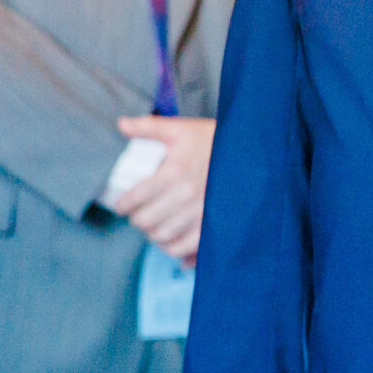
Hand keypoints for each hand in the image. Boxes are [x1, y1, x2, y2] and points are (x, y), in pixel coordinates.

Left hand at [113, 115, 215, 260]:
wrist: (250, 153)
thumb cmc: (213, 141)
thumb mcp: (181, 128)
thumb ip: (149, 127)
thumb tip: (121, 124)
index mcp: (174, 171)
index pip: (135, 198)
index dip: (122, 204)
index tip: (121, 205)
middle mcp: (186, 195)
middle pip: (146, 221)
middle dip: (137, 220)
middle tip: (137, 215)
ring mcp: (201, 213)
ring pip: (163, 237)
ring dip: (153, 234)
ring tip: (153, 227)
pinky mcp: (214, 225)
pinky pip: (185, 247)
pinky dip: (172, 248)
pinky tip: (170, 240)